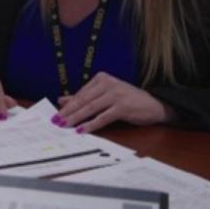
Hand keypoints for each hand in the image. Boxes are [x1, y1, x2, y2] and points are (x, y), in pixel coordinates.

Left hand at [55, 72, 177, 133]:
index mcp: (101, 79)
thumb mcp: (105, 95)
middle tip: (56, 121)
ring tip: (64, 125)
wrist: (154, 104)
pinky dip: (91, 124)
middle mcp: (108, 83)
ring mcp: (115, 94)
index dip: (67, 105)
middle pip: (83, 100)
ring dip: (76, 118)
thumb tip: (61, 100)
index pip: (81, 94)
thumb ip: (84, 97)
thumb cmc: (128, 100)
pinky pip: (103, 117)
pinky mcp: (123, 106)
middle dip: (68, 112)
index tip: (55, 114)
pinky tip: (81, 129)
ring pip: (90, 108)